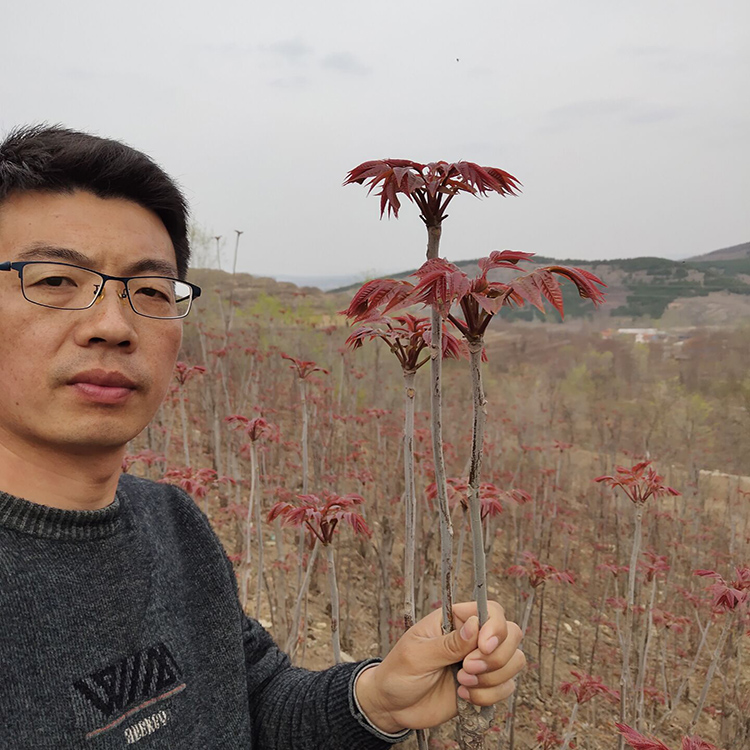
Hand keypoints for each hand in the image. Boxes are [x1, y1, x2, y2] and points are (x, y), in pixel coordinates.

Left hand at [355, 601, 524, 732]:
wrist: (393, 707)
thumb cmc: (399, 673)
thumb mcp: (417, 655)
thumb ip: (448, 643)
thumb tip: (475, 625)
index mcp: (455, 619)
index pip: (491, 610)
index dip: (494, 628)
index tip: (483, 647)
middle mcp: (473, 637)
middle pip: (511, 634)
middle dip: (495, 657)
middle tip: (467, 670)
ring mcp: (481, 661)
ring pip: (514, 661)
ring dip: (493, 678)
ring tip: (462, 685)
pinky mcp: (485, 685)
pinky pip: (507, 687)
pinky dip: (490, 696)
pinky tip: (464, 698)